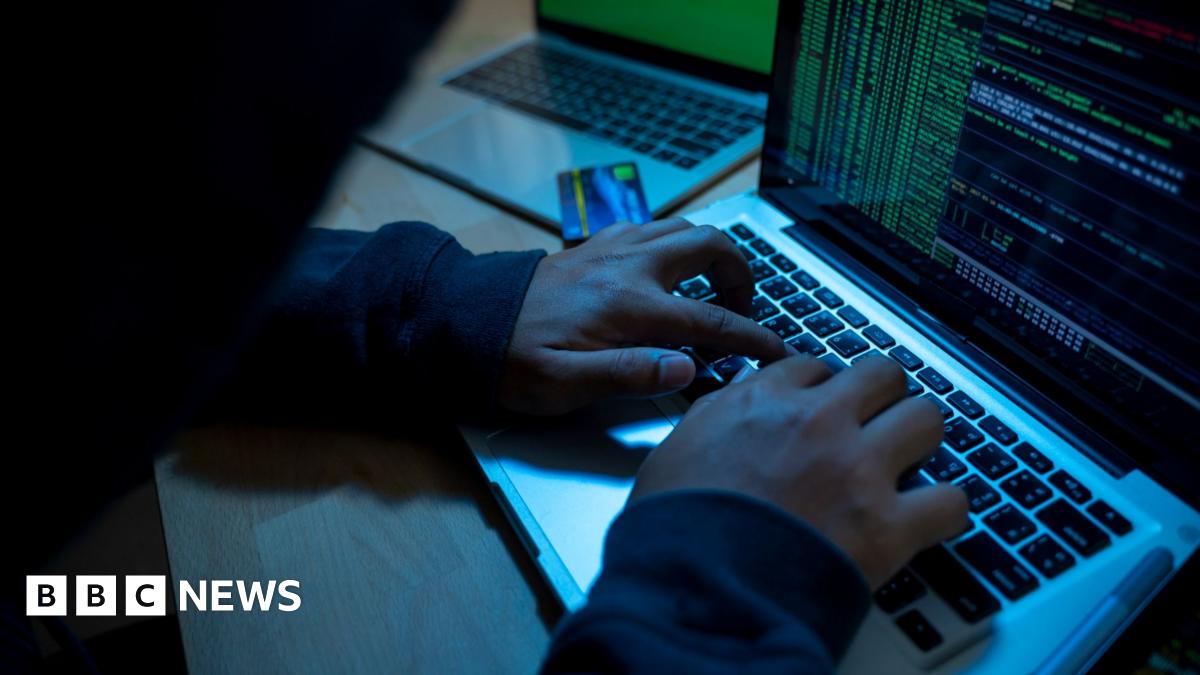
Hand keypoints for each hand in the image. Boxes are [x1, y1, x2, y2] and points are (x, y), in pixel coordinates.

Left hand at [499, 218, 789, 414]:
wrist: (466, 323)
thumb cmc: (513, 360)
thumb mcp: (565, 385)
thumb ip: (629, 375)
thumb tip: (687, 369)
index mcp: (629, 306)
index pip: (711, 320)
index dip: (753, 338)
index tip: (779, 351)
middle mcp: (628, 267)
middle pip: (710, 245)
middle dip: (741, 274)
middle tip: (742, 311)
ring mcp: (612, 249)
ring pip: (683, 227)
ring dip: (710, 252)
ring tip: (713, 289)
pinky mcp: (595, 244)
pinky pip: (651, 227)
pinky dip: (674, 242)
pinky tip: (667, 272)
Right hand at [631, 355, 968, 587]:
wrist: (695, 587)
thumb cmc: (676, 527)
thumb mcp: (676, 449)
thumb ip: (716, 418)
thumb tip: (735, 408)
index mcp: (764, 403)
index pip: (813, 366)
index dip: (822, 387)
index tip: (823, 404)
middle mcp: (818, 423)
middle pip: (883, 374)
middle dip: (882, 396)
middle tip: (875, 422)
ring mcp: (859, 470)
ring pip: (927, 418)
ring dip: (919, 438)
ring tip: (908, 460)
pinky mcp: (888, 526)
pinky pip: (952, 500)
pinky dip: (945, 508)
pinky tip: (928, 516)